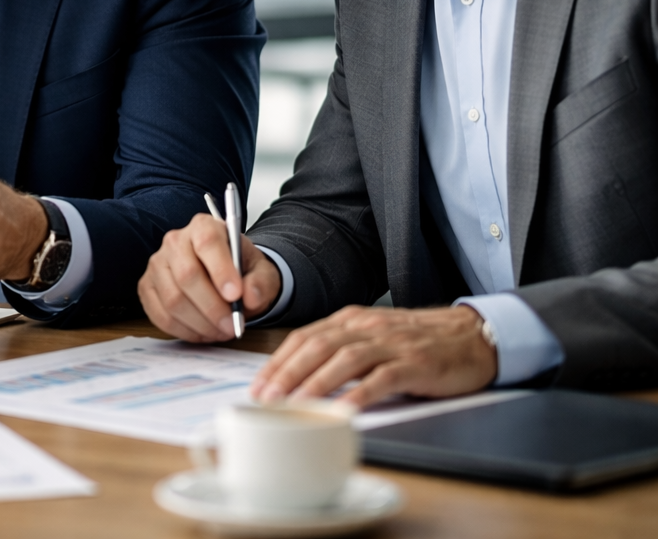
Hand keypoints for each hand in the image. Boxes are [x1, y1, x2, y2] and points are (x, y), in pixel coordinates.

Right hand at [138, 213, 281, 341]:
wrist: (224, 277)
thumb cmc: (241, 271)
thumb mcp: (262, 272)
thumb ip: (261, 283)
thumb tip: (250, 298)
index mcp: (204, 226)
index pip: (207, 242)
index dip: (220, 270)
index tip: (235, 295)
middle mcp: (175, 241)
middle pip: (187, 275)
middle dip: (212, 307)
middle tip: (232, 326)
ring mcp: (157, 264)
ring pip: (173, 299)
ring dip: (200, 323)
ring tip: (220, 331)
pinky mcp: (147, 287)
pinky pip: (160, 314)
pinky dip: (184, 330)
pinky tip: (202, 332)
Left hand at [250, 304, 498, 407]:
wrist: (473, 335)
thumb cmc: (420, 342)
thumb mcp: (374, 338)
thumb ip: (342, 351)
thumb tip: (300, 379)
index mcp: (351, 319)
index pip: (304, 337)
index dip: (278, 362)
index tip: (258, 385)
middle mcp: (367, 327)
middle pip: (317, 346)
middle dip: (287, 374)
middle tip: (265, 398)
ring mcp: (391, 344)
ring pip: (344, 360)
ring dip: (315, 383)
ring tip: (294, 405)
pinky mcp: (416, 364)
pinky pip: (382, 379)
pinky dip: (359, 394)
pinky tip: (343, 411)